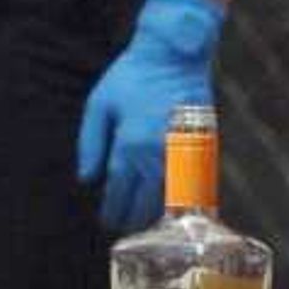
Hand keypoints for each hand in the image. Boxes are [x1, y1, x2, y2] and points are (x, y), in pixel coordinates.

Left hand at [79, 0, 224, 231]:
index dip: (113, 208)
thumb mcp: (99, 104)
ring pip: (168, 197)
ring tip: (144, 225)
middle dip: (133, 217)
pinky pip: (189, 186)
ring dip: (156, 214)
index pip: (118, 188)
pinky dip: (178, 199)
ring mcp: (182, 154)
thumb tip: (87, 178)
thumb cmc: (131, 78)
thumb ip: (91, 143)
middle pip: (144, 200)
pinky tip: (170, 207)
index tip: (107, 222)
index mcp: (129, 144)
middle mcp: (156, 155)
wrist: (173, 59)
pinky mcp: (201, 150)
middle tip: (123, 230)